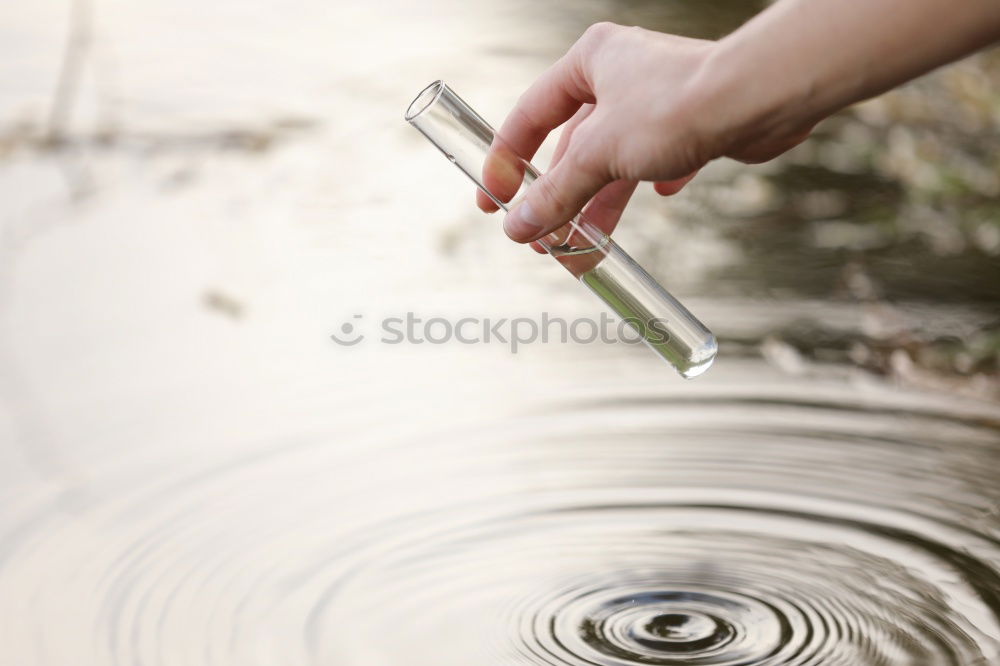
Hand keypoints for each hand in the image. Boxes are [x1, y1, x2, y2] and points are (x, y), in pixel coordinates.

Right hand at [479, 22, 813, 243]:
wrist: (758, 101)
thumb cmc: (678, 105)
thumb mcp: (599, 156)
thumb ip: (556, 193)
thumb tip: (518, 227)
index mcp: (588, 62)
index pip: (529, 117)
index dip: (506, 162)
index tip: (493, 201)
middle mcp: (620, 75)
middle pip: (572, 147)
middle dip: (557, 199)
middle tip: (539, 240)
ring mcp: (656, 100)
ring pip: (611, 162)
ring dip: (595, 206)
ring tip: (580, 249)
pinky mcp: (690, 122)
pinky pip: (656, 160)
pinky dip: (646, 184)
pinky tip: (653, 199)